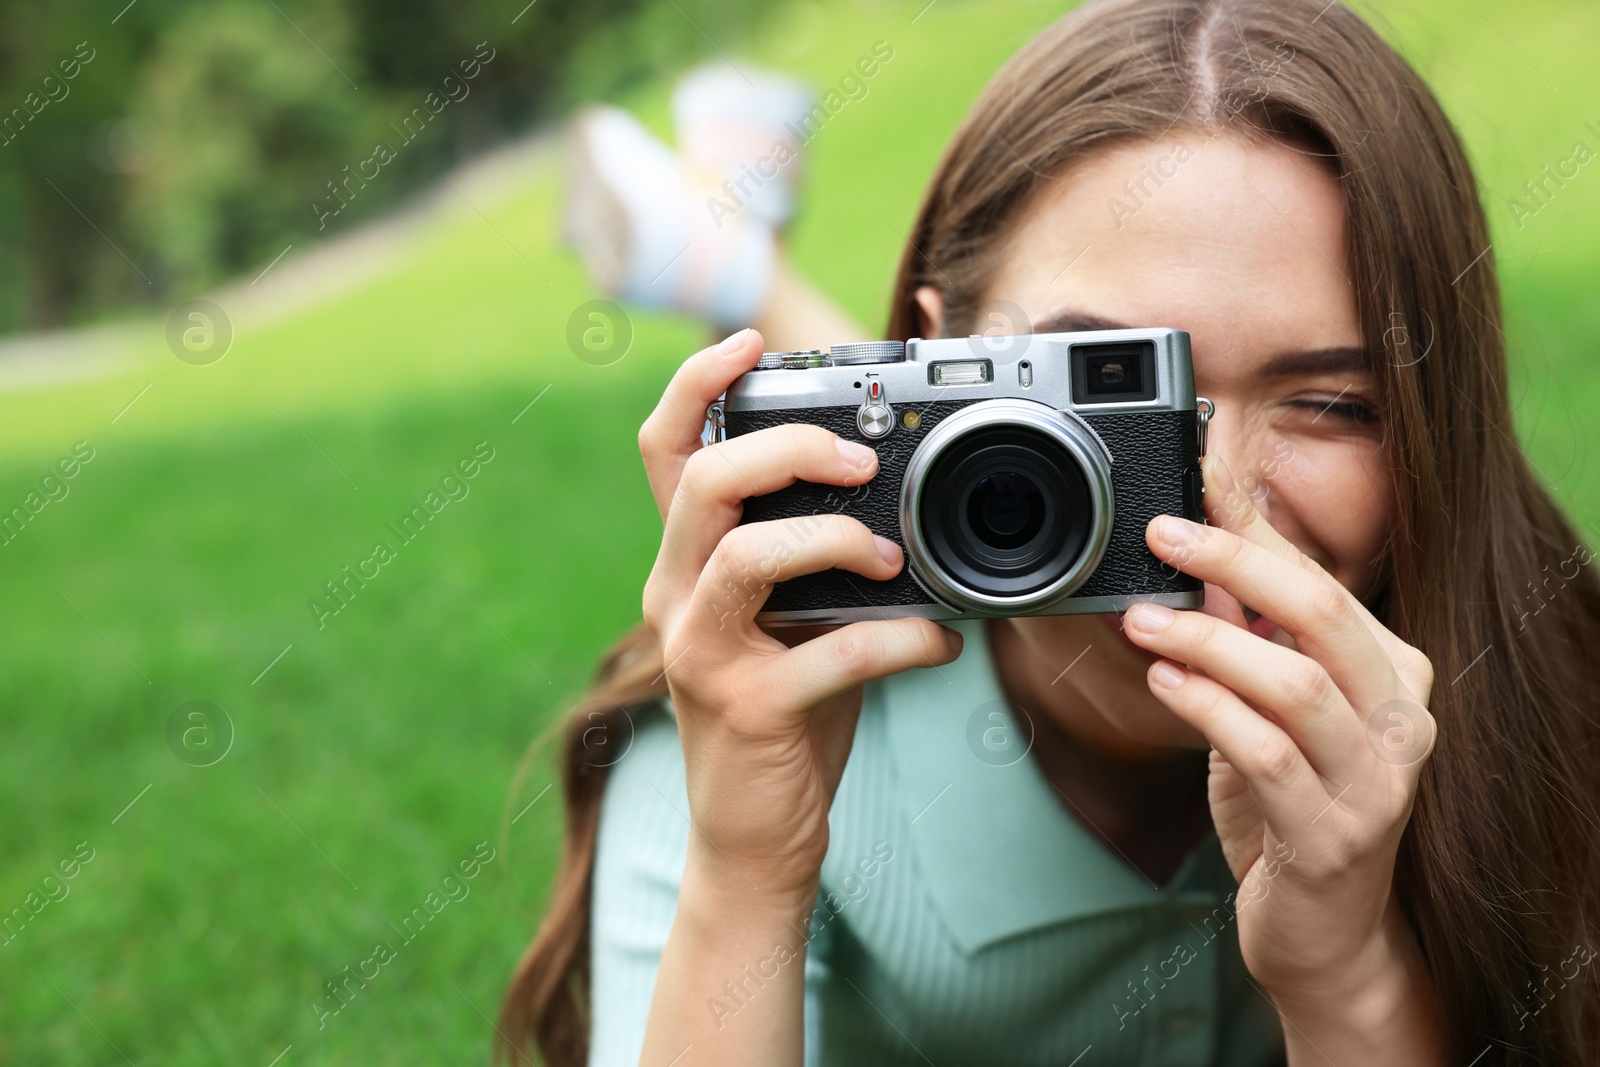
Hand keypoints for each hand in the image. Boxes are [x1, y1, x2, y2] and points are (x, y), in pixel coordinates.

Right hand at [637, 328, 961, 902]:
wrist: (752, 839)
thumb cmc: (782, 715)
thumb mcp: (788, 622)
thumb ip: (816, 560)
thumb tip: (899, 502)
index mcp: (686, 564)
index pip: (666, 452)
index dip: (698, 385)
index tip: (751, 339)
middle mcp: (676, 599)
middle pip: (704, 483)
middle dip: (789, 448)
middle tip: (862, 461)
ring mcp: (702, 656)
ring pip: (747, 557)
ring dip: (836, 540)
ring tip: (897, 558)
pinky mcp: (747, 710)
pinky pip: (828, 653)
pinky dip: (900, 640)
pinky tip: (942, 646)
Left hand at [1121, 455, 1441, 1051]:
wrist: (1329, 934)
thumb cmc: (1294, 808)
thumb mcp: (1272, 711)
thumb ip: (1245, 635)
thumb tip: (1192, 549)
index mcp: (1393, 676)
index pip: (1324, 580)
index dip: (1257, 528)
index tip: (1198, 481)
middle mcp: (1400, 721)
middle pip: (1321, 612)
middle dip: (1236, 561)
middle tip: (1163, 534)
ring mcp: (1373, 782)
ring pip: (1293, 682)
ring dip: (1206, 641)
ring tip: (1141, 621)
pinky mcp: (1330, 835)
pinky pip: (1265, 753)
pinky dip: (1209, 709)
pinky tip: (1164, 685)